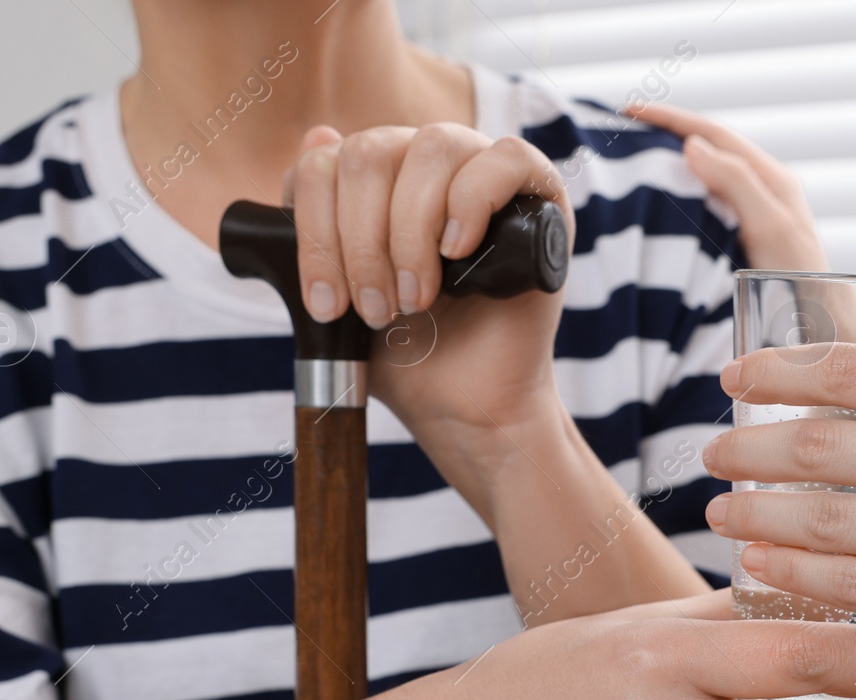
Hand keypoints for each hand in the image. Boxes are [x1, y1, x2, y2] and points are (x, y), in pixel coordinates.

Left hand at [283, 123, 574, 436]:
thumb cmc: (407, 353)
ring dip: (412, 230)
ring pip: (432, 148)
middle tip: (376, 311)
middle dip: (361, 242)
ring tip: (417, 297)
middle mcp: (428, 165)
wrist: (464, 406)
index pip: (324, 162)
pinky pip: (504, 158)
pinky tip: (459, 251)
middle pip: (371, 153)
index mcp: (378, 180)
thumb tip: (315, 138)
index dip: (315, 232)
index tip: (326, 306)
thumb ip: (319, 226)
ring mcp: (484, 173)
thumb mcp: (340, 292)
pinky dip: (472, 201)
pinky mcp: (540, 196)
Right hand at [628, 102, 828, 271]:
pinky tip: (653, 208)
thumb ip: (736, 182)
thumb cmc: (800, 280)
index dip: (669, 119)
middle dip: (663, 134)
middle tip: (618, 132)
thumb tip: (692, 145)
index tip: (627, 111)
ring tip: (627, 162)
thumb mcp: (770, 225)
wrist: (819, 327)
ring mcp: (749, 215)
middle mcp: (759, 190)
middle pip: (706, 148)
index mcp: (770, 178)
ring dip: (666, 165)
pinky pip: (701, 206)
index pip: (712, 134)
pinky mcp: (739, 239)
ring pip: (702, 177)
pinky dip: (674, 197)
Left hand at [699, 345, 855, 694]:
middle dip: (749, 449)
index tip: (731, 379)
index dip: (775, 372)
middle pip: (823, 446)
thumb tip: (818, 396)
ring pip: (826, 519)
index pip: (853, 371)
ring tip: (720, 508)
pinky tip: (756, 559)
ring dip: (756, 512)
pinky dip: (791, 569)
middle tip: (711, 452)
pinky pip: (851, 585)